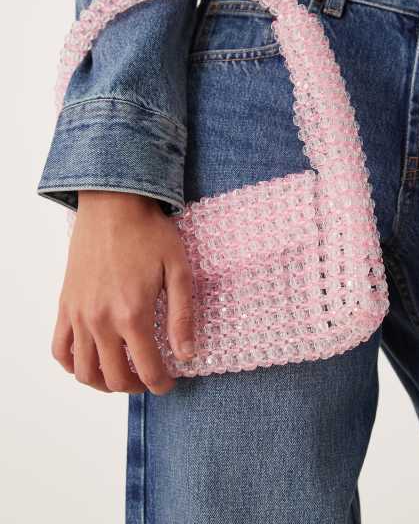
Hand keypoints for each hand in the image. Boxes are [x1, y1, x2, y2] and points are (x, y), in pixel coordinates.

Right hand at [51, 190, 194, 394]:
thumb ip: (182, 316)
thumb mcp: (179, 270)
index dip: (161, 383)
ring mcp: (79, 314)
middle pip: (114, 377)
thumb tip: (187, 355)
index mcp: (133, 313)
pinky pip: (59, 349)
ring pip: (83, 371)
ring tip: (122, 375)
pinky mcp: (65, 305)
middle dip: (135, 386)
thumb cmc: (150, 233)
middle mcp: (101, 320)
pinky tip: (90, 360)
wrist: (114, 205)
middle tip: (148, 378)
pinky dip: (72, 365)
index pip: (147, 368)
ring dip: (103, 383)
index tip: (169, 383)